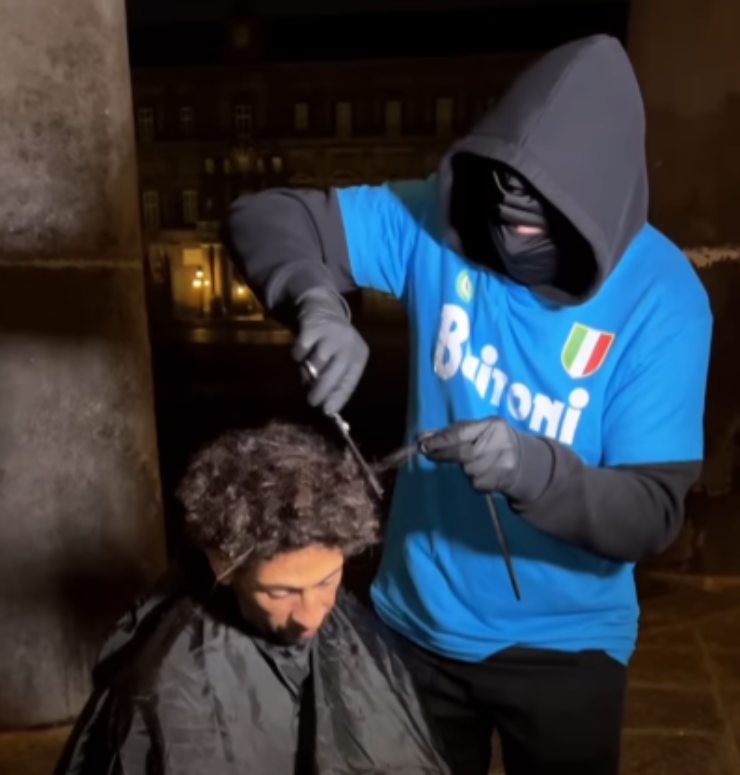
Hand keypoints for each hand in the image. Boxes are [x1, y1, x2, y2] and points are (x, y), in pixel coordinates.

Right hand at [291, 288, 368, 414]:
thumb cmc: (332, 343)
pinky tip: (300, 353)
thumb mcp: (339, 358)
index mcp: (358, 355)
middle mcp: (348, 344)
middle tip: (312, 402)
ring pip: (316, 364)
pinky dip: (297, 356)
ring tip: (306, 373)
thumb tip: (323, 406)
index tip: (328, 411)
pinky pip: (301, 351)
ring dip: (307, 373)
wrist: (322, 308)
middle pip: (333, 375)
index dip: (339, 397)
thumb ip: (333, 378)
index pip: (350, 381)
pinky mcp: (312, 327)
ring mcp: (331, 334)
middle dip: (321, 392)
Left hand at [419, 417, 521, 493]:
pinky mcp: (502, 480)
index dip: (440, 440)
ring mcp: (503, 463)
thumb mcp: (475, 430)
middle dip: (443, 454)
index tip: (423, 444)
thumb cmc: (491, 440)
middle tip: (429, 453)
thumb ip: (450, 433)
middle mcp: (500, 443)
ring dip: (463, 468)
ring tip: (474, 461)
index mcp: (493, 425)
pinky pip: (476, 483)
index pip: (461, 433)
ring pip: (468, 470)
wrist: (524, 460)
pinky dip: (474, 479)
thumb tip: (422, 437)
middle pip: (463, 453)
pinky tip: (483, 472)